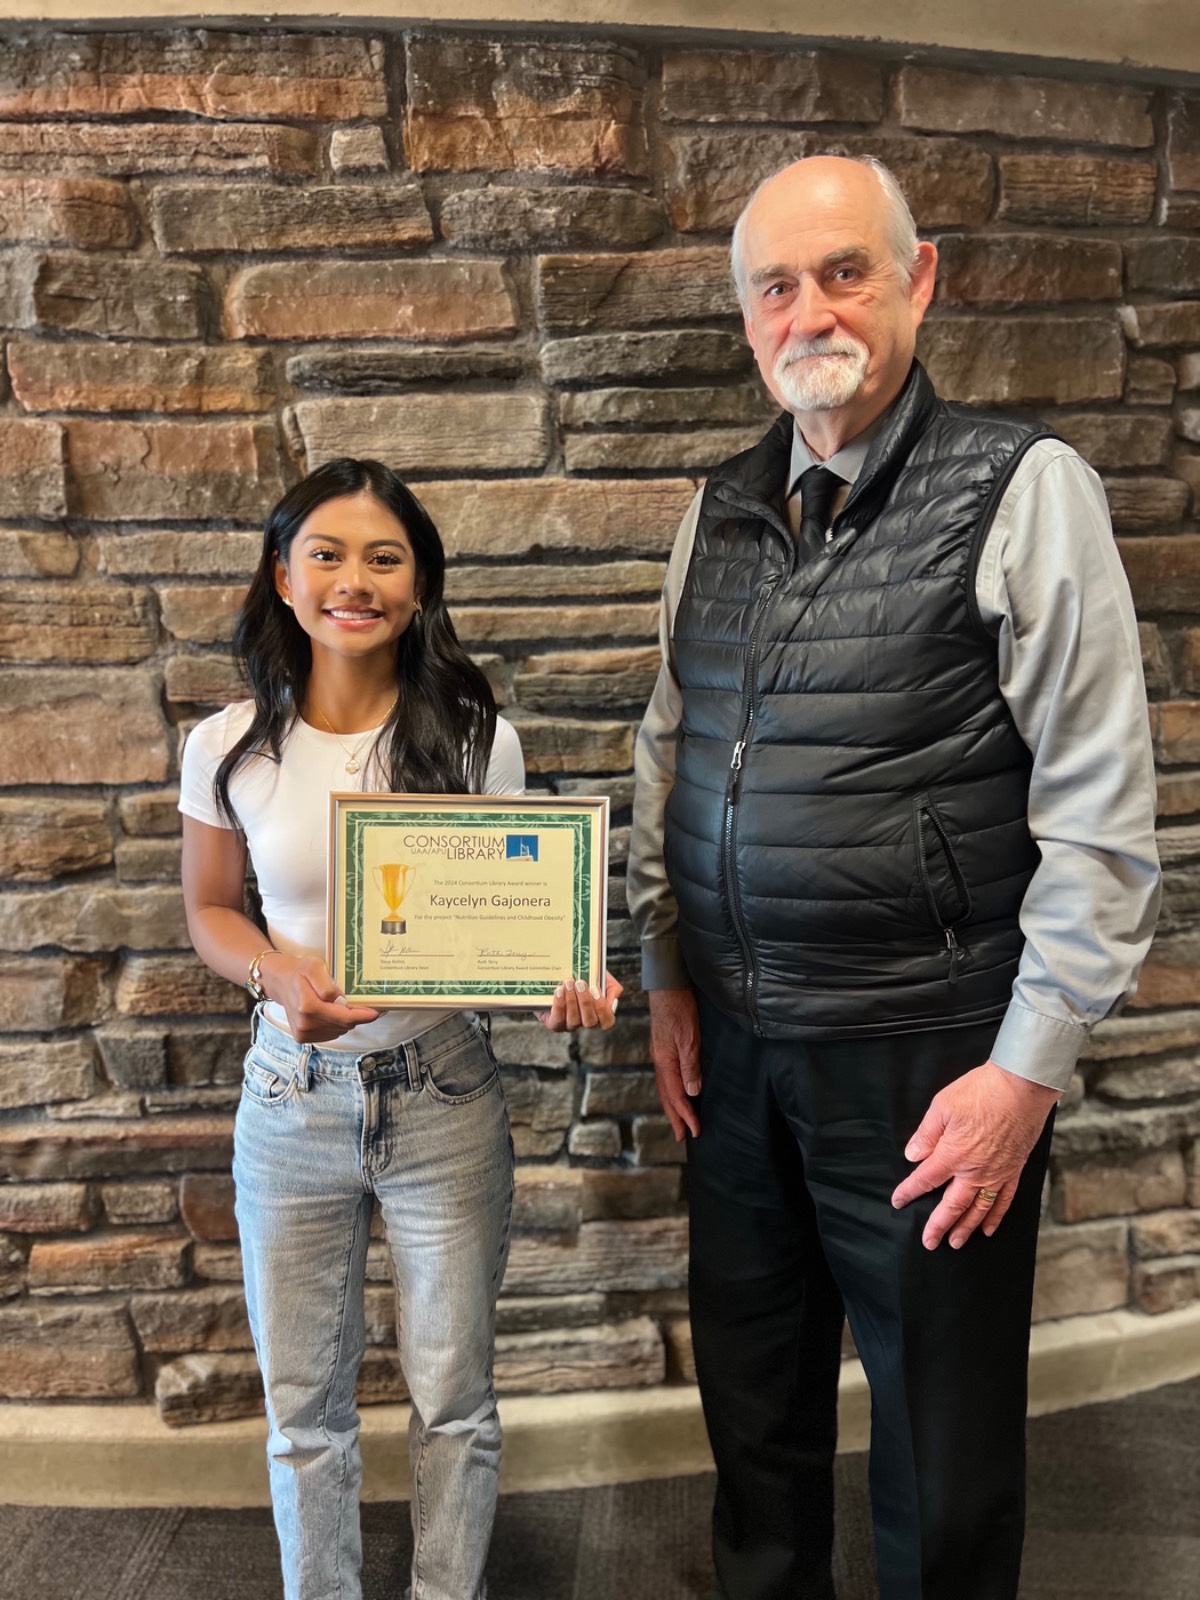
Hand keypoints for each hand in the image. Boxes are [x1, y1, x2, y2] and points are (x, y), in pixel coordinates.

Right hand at [260, 952, 378, 1043]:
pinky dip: (334, 1025)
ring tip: (335, 1004)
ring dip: (343, 1020)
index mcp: (308, 1006)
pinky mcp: (302, 1037)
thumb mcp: (315, 966)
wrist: (280, 982)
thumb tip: (341, 1000)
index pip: (344, 1017)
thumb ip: (328, 984)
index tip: (375, 1012)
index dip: (362, 1016)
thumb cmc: (300, 971)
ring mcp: (303, 1033)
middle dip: (354, 1015)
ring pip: (339, 1031)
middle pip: (344, 1025)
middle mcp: (305, 1023)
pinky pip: (330, 1034)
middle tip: (356, 1002)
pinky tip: (328, 1012)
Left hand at [537, 972, 621, 1031]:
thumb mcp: (601, 977)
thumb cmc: (584, 977)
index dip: (602, 1008)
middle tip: (580, 983)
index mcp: (599, 1014)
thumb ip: (612, 987)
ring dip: (571, 1001)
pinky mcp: (554, 1023)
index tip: (595, 989)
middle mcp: (585, 1022)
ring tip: (568, 983)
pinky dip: (559, 1005)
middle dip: (585, 1002)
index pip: (607, 1021)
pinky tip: (559, 991)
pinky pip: (557, 1021)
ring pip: (574, 1021)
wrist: (559, 973)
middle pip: (590, 1022)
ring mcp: (569, 1025)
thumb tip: (612, 999)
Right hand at [648, 987, 701, 1140]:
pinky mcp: (664, 1048)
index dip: (685, 1115)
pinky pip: (667, 1077)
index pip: (676, 1096)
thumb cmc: (679, 1009)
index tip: (695, 1131)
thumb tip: (692, 1091)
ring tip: (679, 1121)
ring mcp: (661, 1054)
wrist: (667, 986)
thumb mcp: (689, 1037)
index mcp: (665, 1062)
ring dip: (673, 1106)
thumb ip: (690, 1064)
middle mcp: (660, 1061)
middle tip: (683, 1136)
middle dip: (675, 1117)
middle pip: (666, 1096)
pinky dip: (671, 1091)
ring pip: (665, 1087)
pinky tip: (678, 1092)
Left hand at [891, 1060, 1059, 1249]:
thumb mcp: (942, 1106)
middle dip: (938, 1225)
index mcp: (952, 1154)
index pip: (925, 1179)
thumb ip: (926, 1134)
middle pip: (952, 1205)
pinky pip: (1004, 1201)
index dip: (909, 1192)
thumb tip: (912, 1155)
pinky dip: (996, 1217)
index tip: (898, 1202)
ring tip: (956, 1243)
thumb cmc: (981, 1091)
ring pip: (978, 1209)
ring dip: (965, 1228)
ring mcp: (997, 1173)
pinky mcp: (1014, 1170)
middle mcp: (974, 1171)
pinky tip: (989, 1228)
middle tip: (929, 1242)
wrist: (1022, 1087)